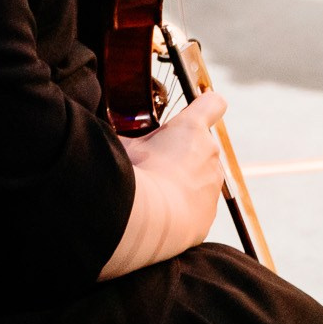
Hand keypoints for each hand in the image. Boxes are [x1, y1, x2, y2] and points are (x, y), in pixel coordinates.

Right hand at [123, 89, 227, 243]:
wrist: (149, 220)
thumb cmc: (136, 175)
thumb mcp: (124, 145)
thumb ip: (125, 134)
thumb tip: (109, 132)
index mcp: (191, 128)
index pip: (213, 103)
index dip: (205, 105)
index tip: (194, 113)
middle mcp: (210, 153)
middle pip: (201, 146)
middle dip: (182, 153)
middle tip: (155, 164)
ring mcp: (212, 185)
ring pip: (200, 177)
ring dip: (184, 181)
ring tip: (156, 192)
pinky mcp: (209, 214)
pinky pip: (198, 206)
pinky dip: (184, 208)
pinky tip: (162, 214)